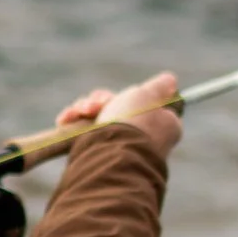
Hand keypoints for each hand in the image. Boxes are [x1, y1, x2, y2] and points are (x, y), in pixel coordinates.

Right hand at [56, 70, 182, 154]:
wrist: (111, 154)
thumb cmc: (134, 122)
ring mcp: (119, 147)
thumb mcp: (149, 94)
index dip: (130, 95)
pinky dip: (74, 121)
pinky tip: (65, 120)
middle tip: (95, 104)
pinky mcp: (96, 154)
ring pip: (98, 116)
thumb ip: (160, 87)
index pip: (145, 103)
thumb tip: (171, 82)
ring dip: (85, 108)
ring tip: (80, 112)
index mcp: (162, 126)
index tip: (122, 95)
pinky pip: (84, 130)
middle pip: (117, 108)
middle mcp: (142, 138)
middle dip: (100, 101)